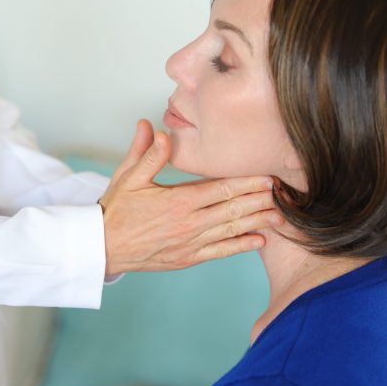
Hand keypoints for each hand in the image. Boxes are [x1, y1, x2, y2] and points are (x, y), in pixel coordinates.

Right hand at [100, 119, 283, 275]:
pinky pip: (219, 252)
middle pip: (233, 210)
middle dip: (260, 201)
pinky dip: (240, 247)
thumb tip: (154, 127)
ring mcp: (190, 243)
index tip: (268, 177)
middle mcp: (189, 223)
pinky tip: (259, 241)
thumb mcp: (127, 177)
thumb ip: (146, 154)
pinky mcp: (188, 258)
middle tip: (284, 194)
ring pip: (231, 231)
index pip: (221, 189)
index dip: (247, 183)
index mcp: (177, 201)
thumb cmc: (116, 210)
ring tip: (280, 216)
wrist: (102, 247)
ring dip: (257, 222)